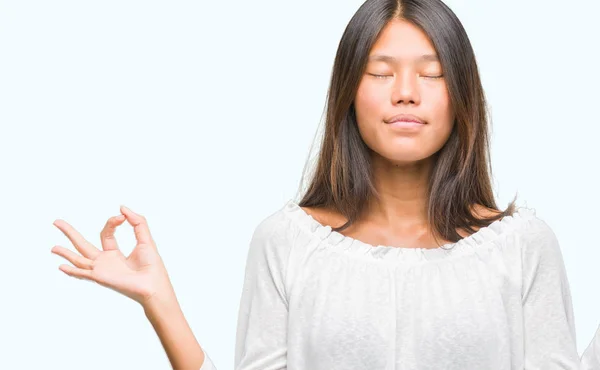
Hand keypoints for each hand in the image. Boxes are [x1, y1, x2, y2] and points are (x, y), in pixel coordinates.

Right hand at [51, 205, 175, 307]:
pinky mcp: (100, 276)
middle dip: (70, 233)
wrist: (153, 284)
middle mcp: (105, 261)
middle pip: (83, 244)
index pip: (106, 233)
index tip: (121, 217)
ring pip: (79, 258)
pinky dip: (72, 270)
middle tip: (57, 221)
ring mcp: (101, 269)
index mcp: (115, 253)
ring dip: (65, 253)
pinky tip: (61, 267)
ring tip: (53, 247)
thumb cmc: (152, 266)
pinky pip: (83, 273)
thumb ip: (137, 222)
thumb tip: (122, 208)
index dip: (112, 222)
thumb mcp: (145, 238)